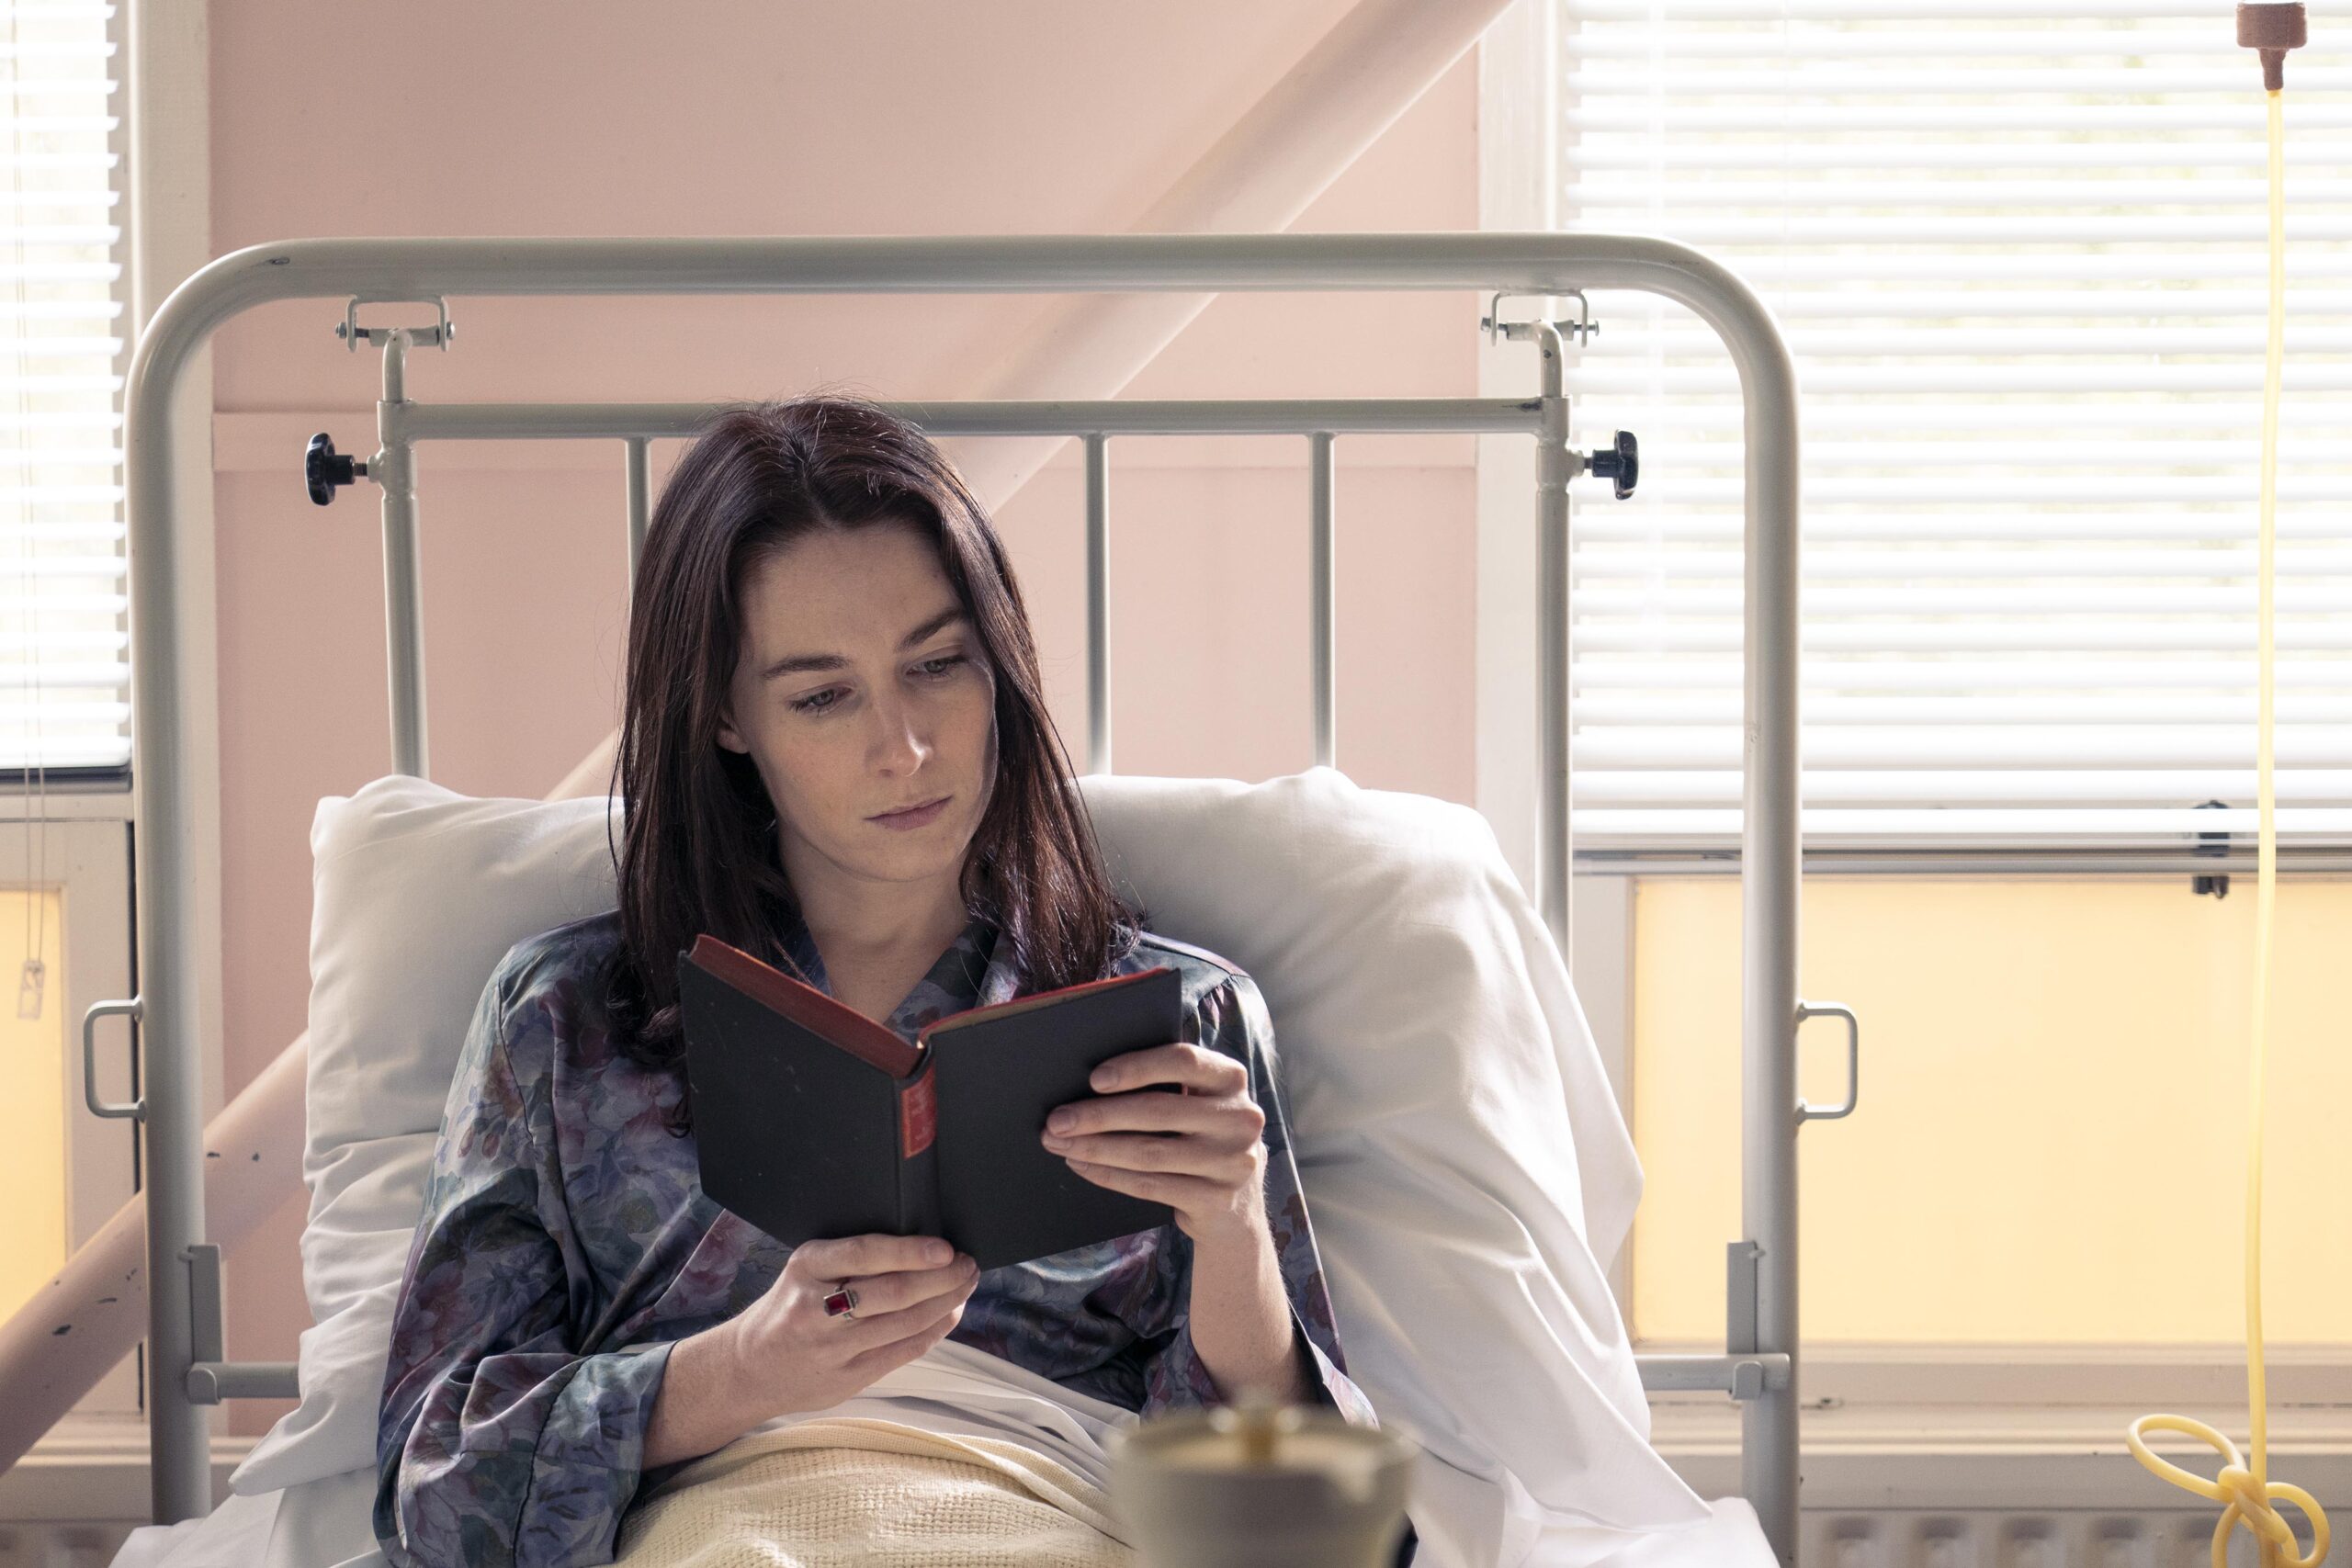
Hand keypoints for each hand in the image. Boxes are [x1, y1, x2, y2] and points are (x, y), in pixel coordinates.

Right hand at [723, 1233, 978, 1416]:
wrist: (748, 1368)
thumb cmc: (789, 1307)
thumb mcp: (805, 1270)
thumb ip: (850, 1258)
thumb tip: (922, 1244)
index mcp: (806, 1268)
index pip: (864, 1254)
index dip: (909, 1251)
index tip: (945, 1247)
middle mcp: (816, 1309)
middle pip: (893, 1293)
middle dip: (941, 1278)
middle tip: (969, 1264)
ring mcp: (832, 1349)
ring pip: (904, 1324)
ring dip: (946, 1303)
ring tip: (966, 1285)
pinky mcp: (848, 1379)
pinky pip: (903, 1352)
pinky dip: (934, 1331)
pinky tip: (950, 1314)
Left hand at [1043, 1043, 1268, 1245]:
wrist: (1237, 1205)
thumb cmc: (1201, 1136)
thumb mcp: (1200, 1103)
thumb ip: (1167, 1085)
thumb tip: (1092, 1082)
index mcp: (1231, 1079)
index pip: (1183, 1061)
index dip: (1137, 1067)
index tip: (1094, 1079)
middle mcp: (1240, 1118)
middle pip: (1158, 1110)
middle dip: (1099, 1115)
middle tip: (1057, 1120)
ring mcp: (1232, 1162)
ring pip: (1148, 1152)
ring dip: (1095, 1148)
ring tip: (1059, 1143)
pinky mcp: (1216, 1199)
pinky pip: (1149, 1186)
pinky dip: (1108, 1175)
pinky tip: (1082, 1166)